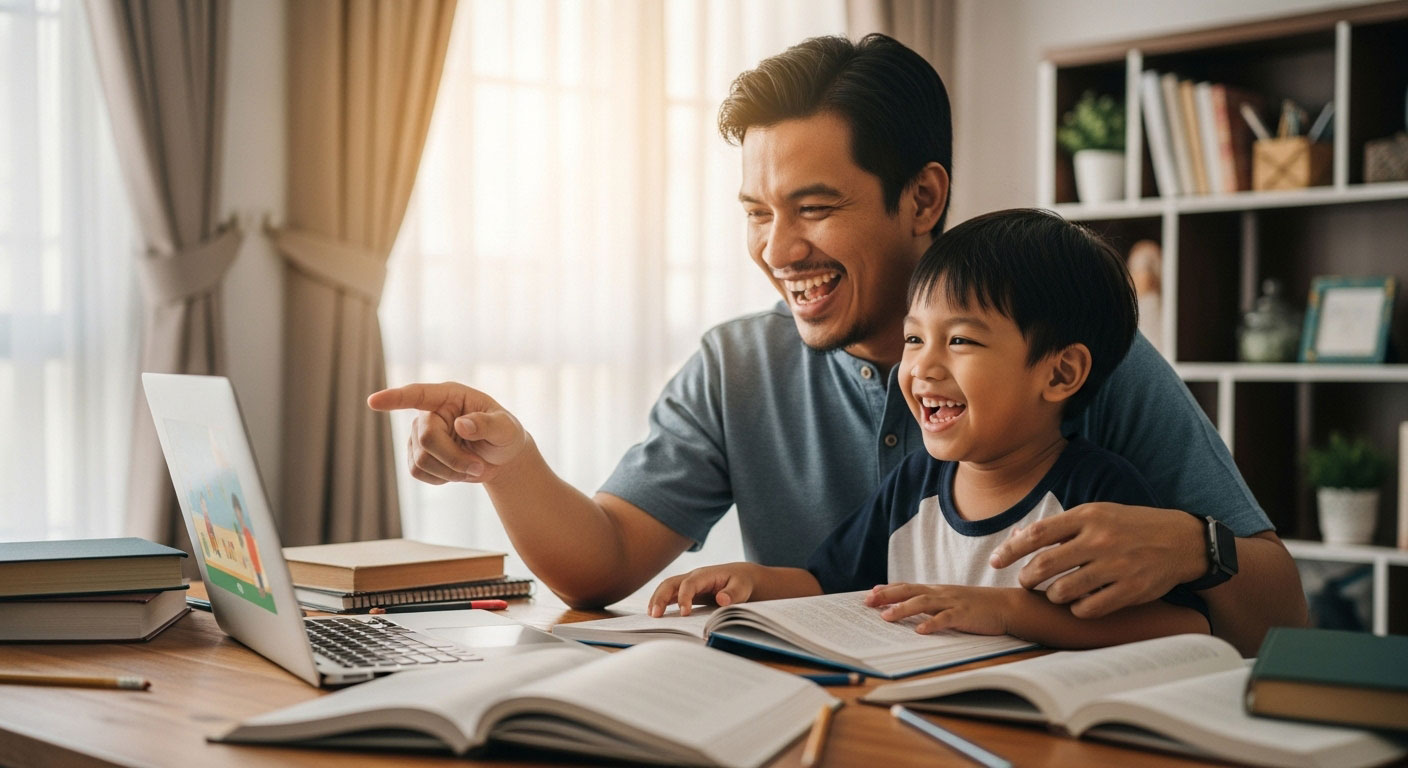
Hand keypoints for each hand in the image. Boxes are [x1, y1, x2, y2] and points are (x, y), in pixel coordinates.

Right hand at [367, 382, 527, 485]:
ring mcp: (419, 433)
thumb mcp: (506, 428)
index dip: (395, 398)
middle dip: (453, 459)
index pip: (418, 395)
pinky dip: (442, 478)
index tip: (373, 401)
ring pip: (421, 460)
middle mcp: (430, 412)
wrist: (499, 457)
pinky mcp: (416, 455)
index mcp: (450, 396)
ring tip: (473, 467)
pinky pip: (418, 472)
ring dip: (451, 472)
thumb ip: (487, 424)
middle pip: (426, 439)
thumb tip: (461, 425)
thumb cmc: (504, 435)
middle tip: (479, 467)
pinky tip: (457, 471)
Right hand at [647, 563, 762, 616]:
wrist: (740, 577)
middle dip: (661, 597)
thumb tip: (722, 600)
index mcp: (705, 575)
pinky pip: (670, 594)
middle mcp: (692, 577)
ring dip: (657, 600)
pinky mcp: (686, 591)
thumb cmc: (741, 582)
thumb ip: (733, 594)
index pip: (689, 584)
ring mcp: (688, 583)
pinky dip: (661, 602)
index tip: (685, 614)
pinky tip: (656, 614)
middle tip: (655, 615)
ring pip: (666, 587)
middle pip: (670, 583)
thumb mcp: (742, 587)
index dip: (684, 598)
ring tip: (651, 616)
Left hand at [865, 584, 1013, 634]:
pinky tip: (920, 630)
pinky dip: (932, 624)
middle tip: (868, 602)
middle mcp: (941, 593)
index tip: (870, 594)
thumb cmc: (977, 606)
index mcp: (937, 591)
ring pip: (923, 603)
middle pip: (909, 591)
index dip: (888, 590)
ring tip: (886, 617)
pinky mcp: (964, 614)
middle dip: (887, 596)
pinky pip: (946, 619)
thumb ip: (932, 604)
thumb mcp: (951, 601)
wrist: (1006, 605)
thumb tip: (910, 610)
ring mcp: (952, 602)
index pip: (908, 587)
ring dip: (903, 609)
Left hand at [987, 502, 1205, 618]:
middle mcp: (1100, 539)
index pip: (1036, 534)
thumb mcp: (1096, 514)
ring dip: (1051, 596)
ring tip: (1053, 593)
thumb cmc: (1130, 526)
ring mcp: (1116, 566)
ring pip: (1063, 591)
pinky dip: (1076, 609)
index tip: (995, 562)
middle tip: (1025, 582)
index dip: (1010, 550)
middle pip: (1044, 565)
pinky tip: (1077, 604)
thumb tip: (1017, 537)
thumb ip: (1059, 527)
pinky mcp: (1131, 590)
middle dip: (1027, 578)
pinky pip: (1088, 608)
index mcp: (1088, 516)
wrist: (1182, 540)